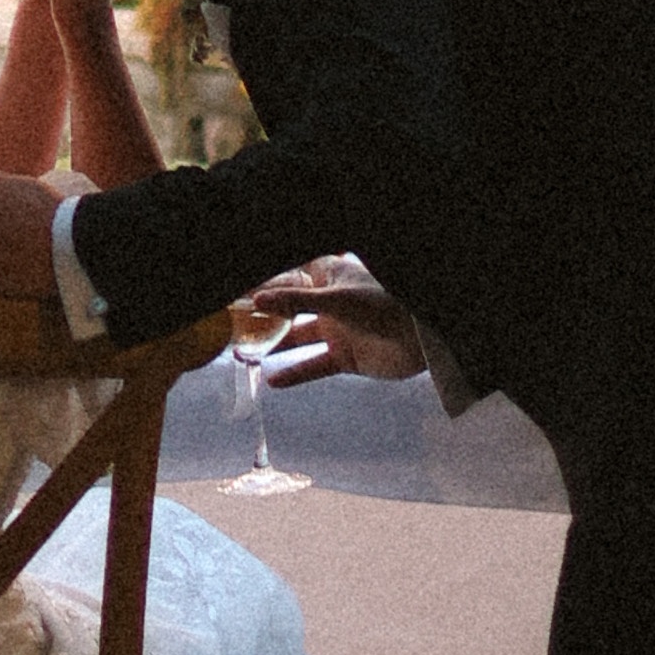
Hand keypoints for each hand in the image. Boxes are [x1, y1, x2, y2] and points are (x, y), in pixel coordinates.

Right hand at [239, 273, 424, 383]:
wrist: (421, 340)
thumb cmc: (384, 305)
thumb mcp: (336, 300)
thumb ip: (296, 301)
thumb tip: (257, 298)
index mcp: (330, 276)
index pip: (291, 275)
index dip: (267, 281)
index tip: (239, 288)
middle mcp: (330, 302)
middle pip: (289, 307)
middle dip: (264, 314)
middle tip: (233, 320)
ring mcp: (337, 330)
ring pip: (297, 337)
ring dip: (273, 344)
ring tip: (243, 351)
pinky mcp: (345, 357)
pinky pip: (313, 365)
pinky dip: (294, 372)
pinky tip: (272, 380)